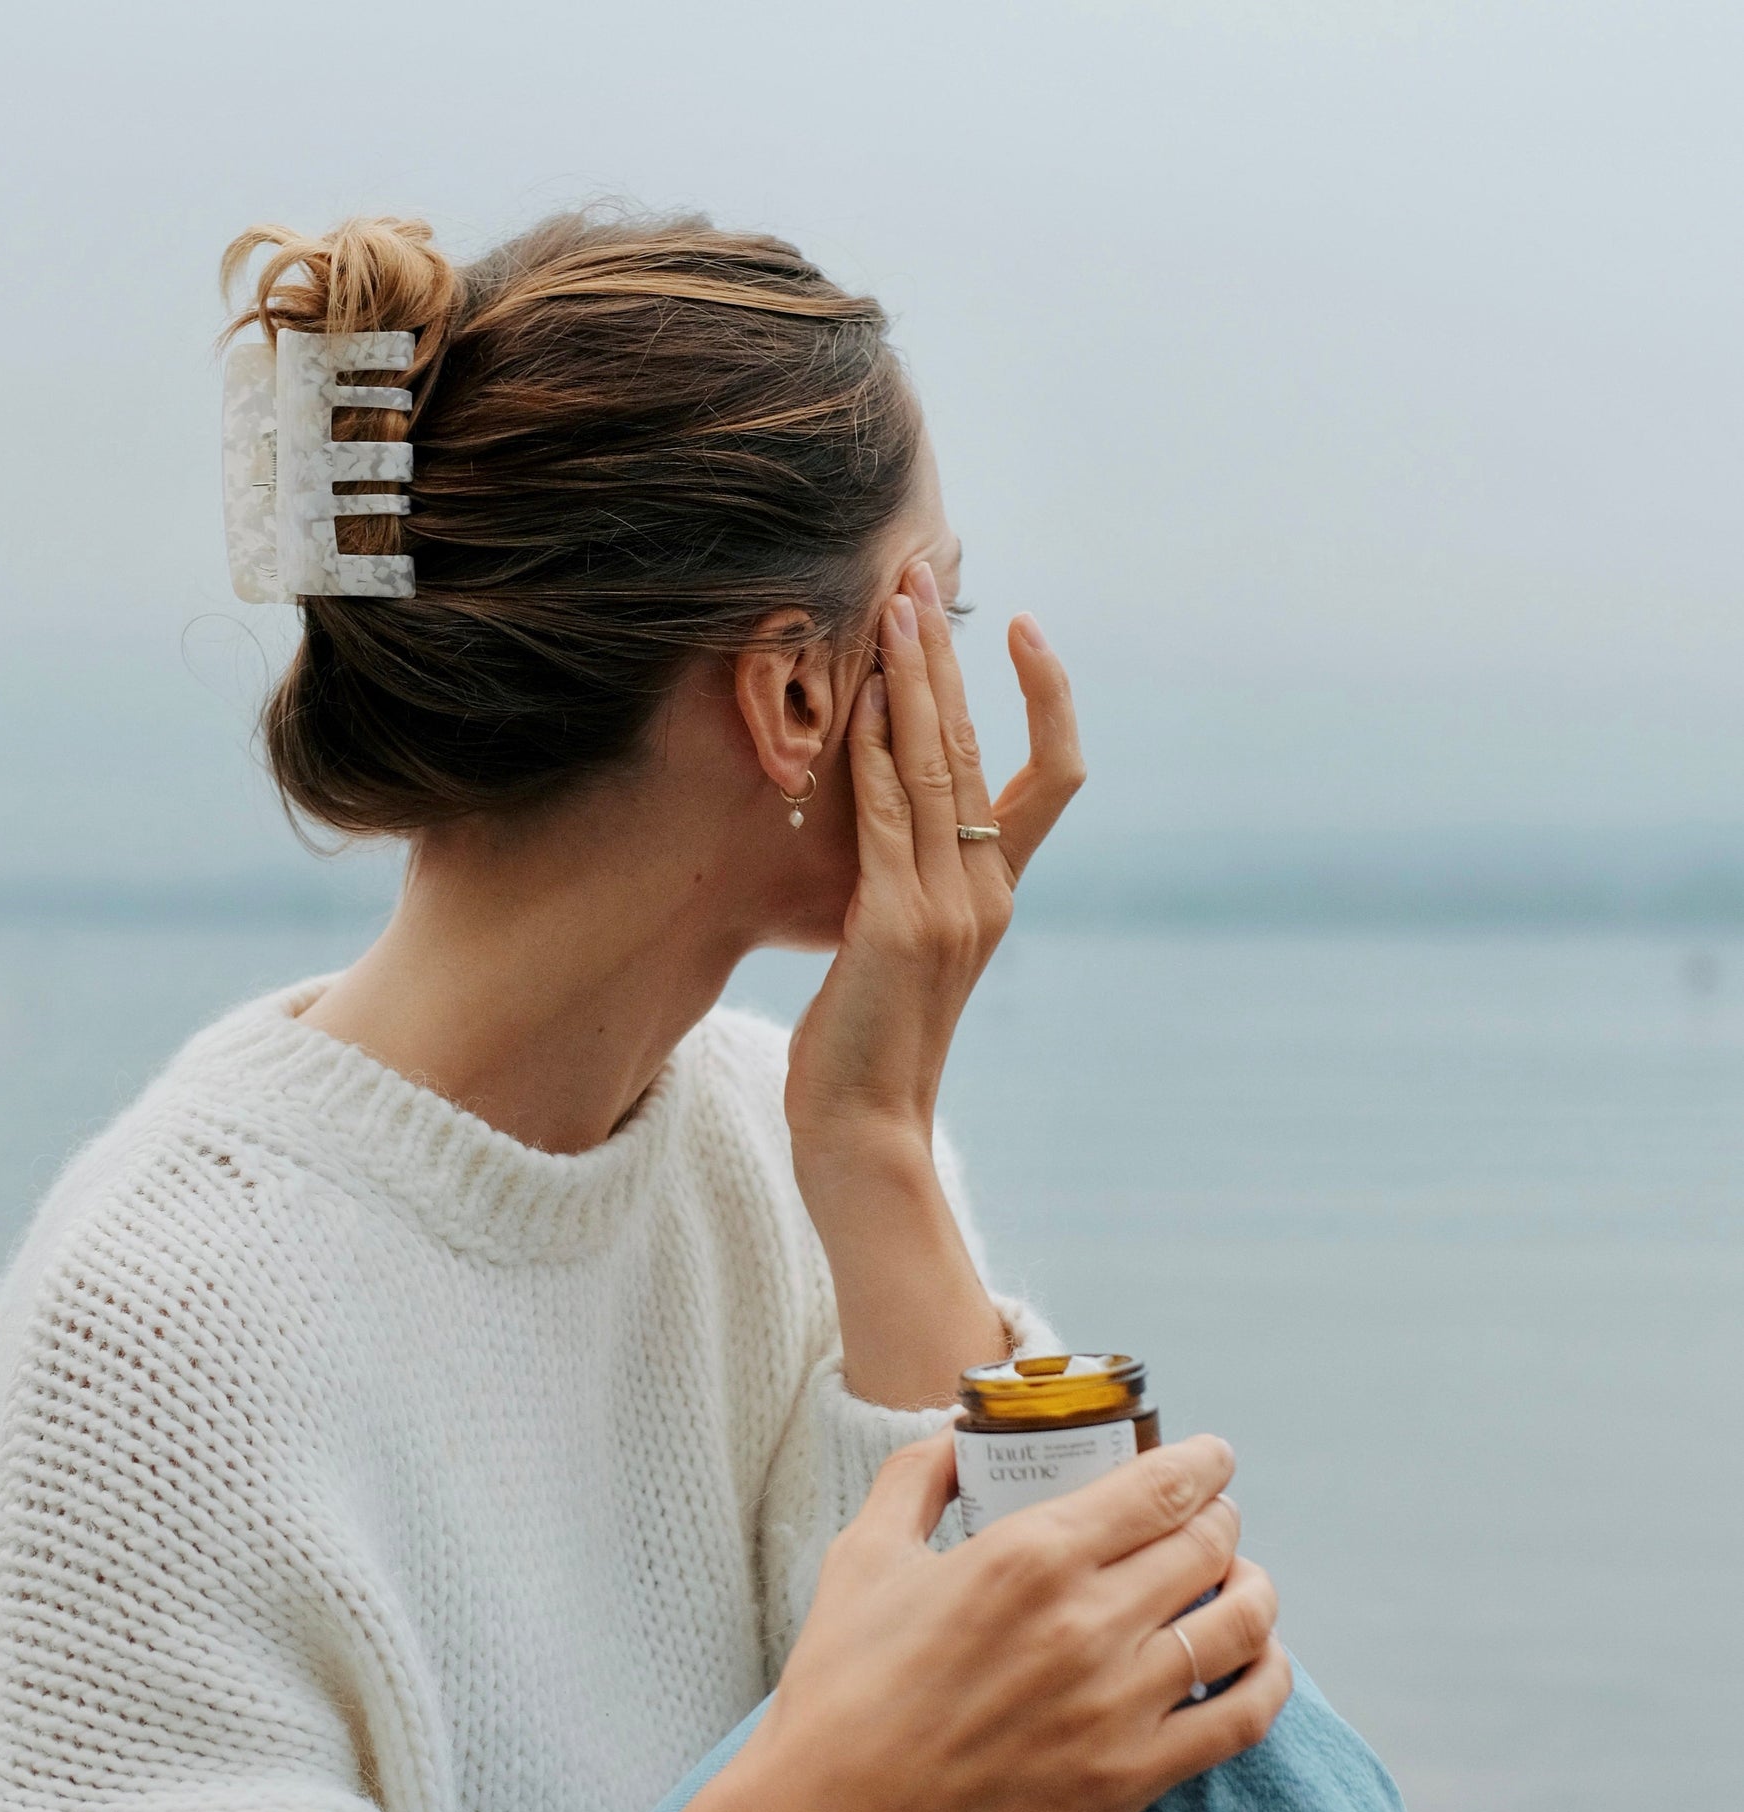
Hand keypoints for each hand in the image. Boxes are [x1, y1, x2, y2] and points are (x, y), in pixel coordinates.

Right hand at [607, 1432, 1290, 1811]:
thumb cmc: (840, 1690)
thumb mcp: (863, 1555)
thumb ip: (915, 1478)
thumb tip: (955, 1436)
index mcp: (1027, 1555)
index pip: (1158, 1487)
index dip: (1202, 1463)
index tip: (1212, 1457)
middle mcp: (1086, 1621)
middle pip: (1206, 1545)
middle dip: (1221, 1519)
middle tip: (1213, 1517)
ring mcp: (1117, 1705)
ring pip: (1239, 1625)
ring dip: (1254, 1590)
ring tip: (1242, 1581)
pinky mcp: (1129, 1781)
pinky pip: (1241, 1719)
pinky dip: (1268, 1679)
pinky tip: (1259, 1663)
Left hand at [783, 565, 1083, 1163]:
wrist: (866, 1135)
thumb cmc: (870, 1050)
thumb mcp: (902, 957)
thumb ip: (910, 890)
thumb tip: (887, 833)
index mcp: (997, 896)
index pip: (1052, 776)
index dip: (1047, 699)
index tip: (1018, 630)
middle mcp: (988, 893)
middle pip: (984, 747)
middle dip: (948, 657)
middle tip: (923, 575)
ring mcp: (949, 908)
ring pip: (941, 766)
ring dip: (914, 679)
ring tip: (895, 605)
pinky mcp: (895, 925)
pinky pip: (888, 816)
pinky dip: (875, 752)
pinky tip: (859, 698)